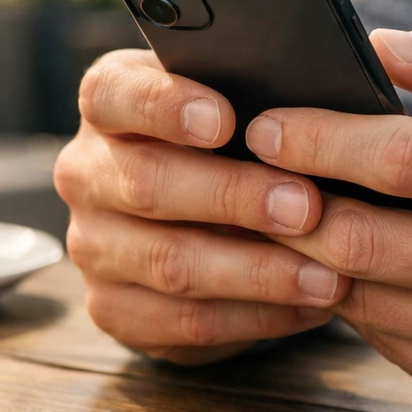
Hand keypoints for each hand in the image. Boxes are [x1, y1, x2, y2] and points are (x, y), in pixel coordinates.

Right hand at [54, 49, 350, 364]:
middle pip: (146, 183)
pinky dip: (255, 317)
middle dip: (233, 197)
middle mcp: (86, 172)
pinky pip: (185, 321)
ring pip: (170, 262)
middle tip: (306, 207)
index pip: (113, 95)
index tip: (226, 121)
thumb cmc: (234, 139)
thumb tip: (317, 99)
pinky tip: (307, 307)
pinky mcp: (113, 308)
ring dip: (257, 272)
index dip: (165, 107)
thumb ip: (257, 90)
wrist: (206, 213)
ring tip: (325, 274)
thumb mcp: (237, 100)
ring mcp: (93, 245)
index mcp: (108, 103)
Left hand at [245, 22, 411, 411]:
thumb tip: (379, 44)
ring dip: (306, 255)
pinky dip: (349, 299)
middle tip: (249, 174)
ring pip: (360, 298)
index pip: (402, 160)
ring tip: (281, 215)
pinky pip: (384, 341)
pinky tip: (340, 265)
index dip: (319, 140)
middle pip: (361, 240)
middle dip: (288, 205)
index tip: (263, 124)